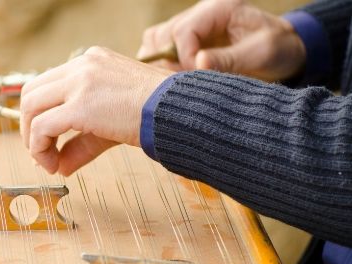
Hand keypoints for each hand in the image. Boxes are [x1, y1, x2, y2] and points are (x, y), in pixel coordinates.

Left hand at [20, 46, 172, 175]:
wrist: (180, 113)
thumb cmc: (155, 117)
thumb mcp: (110, 125)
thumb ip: (81, 143)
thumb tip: (58, 167)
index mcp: (91, 62)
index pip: (48, 85)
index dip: (39, 115)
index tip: (46, 143)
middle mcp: (82, 65)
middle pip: (31, 93)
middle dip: (29, 127)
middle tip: (42, 154)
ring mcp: (80, 81)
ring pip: (30, 107)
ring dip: (32, 140)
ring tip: (48, 163)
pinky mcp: (80, 104)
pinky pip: (42, 127)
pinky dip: (39, 148)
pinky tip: (54, 165)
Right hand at [137, 0, 305, 80]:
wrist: (287, 51)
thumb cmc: (279, 49)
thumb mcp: (261, 53)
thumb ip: (229, 58)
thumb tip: (198, 62)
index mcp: (220, 8)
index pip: (183, 30)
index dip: (184, 57)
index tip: (197, 75)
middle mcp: (200, 13)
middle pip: (162, 34)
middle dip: (171, 61)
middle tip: (188, 79)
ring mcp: (191, 26)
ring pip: (153, 40)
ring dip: (161, 62)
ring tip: (181, 78)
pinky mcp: (185, 41)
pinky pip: (156, 49)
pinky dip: (159, 64)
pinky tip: (176, 76)